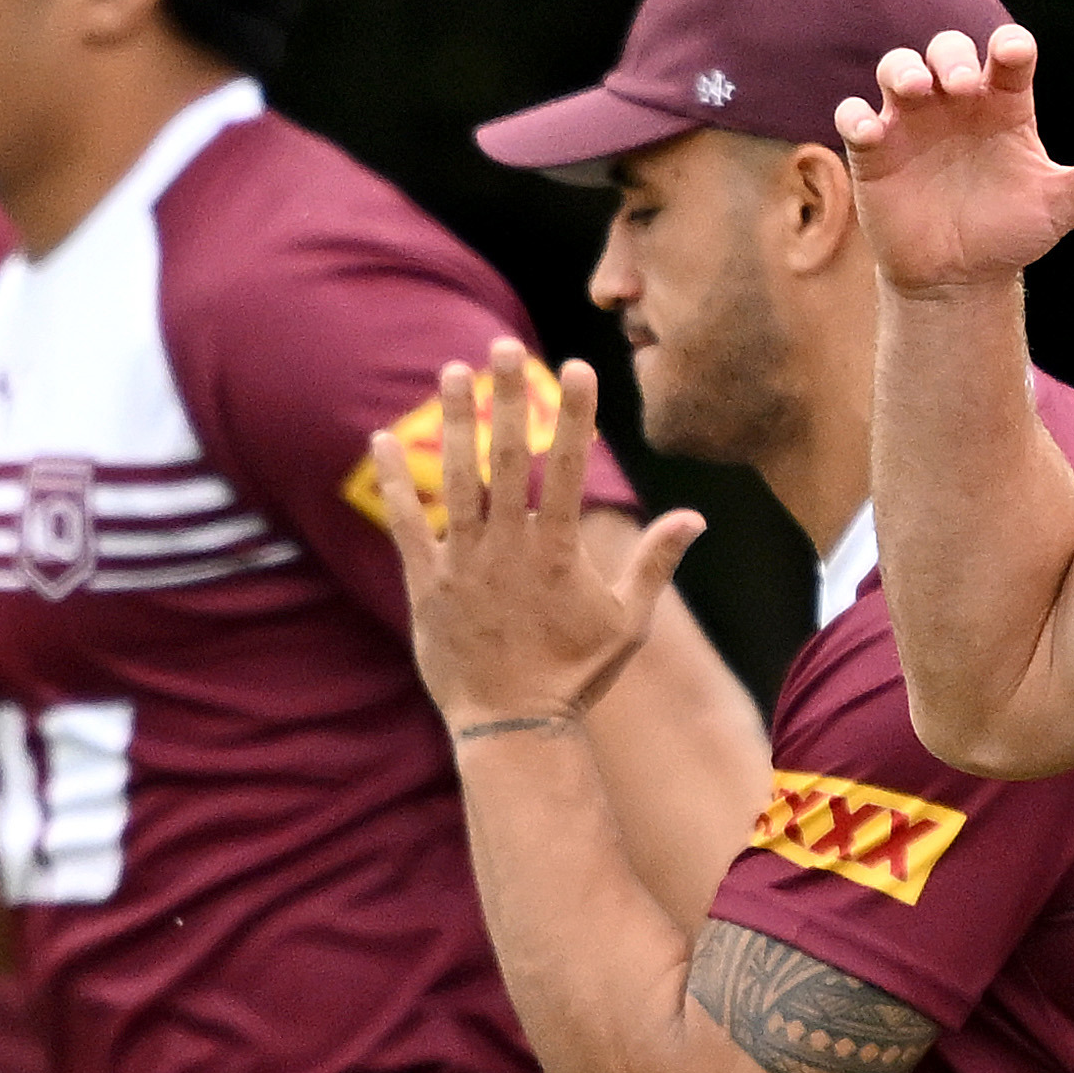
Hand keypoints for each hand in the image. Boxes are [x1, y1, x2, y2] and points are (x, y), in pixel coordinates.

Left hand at [405, 340, 691, 733]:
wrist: (512, 726)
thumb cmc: (575, 676)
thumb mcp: (628, 623)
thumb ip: (655, 564)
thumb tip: (693, 518)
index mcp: (557, 552)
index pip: (567, 469)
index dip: (573, 416)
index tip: (579, 369)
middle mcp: (508, 549)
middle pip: (507, 458)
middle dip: (507, 397)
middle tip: (503, 346)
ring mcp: (464, 563)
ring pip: (455, 478)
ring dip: (451, 422)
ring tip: (450, 371)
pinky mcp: (427, 583)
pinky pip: (405, 524)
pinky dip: (393, 482)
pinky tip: (379, 439)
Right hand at [837, 24, 1073, 298]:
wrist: (960, 278)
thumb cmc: (1011, 231)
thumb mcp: (1060, 207)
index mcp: (1005, 104)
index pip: (1007, 57)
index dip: (1009, 47)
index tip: (1012, 54)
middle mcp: (957, 103)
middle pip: (948, 49)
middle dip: (952, 56)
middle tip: (962, 84)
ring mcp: (912, 121)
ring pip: (898, 68)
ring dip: (903, 70)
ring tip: (915, 91)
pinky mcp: (875, 150)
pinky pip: (854, 116)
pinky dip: (857, 116)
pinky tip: (872, 132)